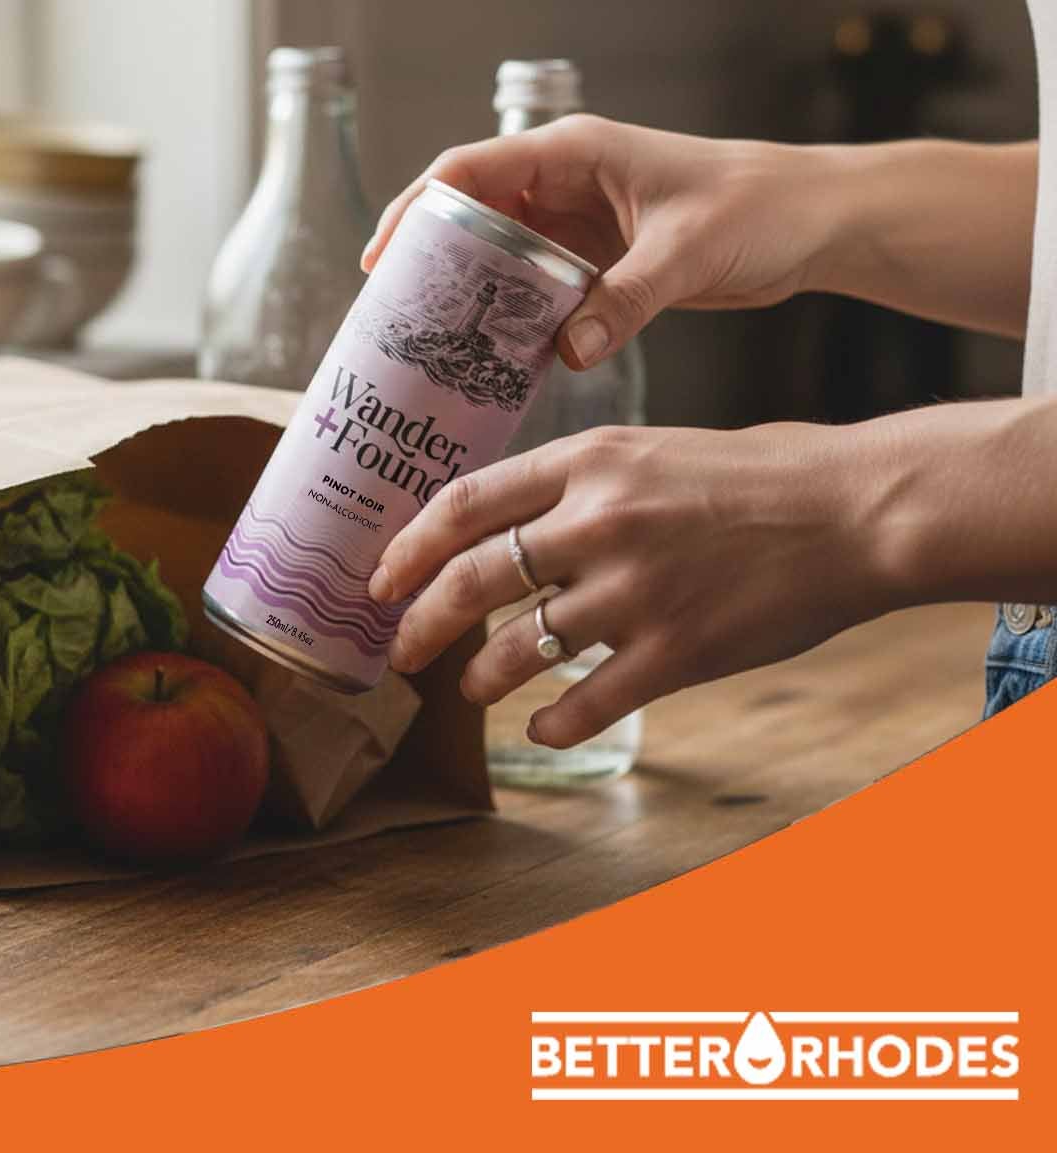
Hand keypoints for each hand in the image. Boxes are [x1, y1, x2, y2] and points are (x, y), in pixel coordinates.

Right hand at [361, 116, 845, 369]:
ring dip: (463, 293)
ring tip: (424, 342)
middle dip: (425, 259)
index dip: (415, 210)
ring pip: (494, 254)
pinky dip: (506, 317)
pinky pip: (531, 287)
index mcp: (573, 153)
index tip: (382, 259)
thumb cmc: (759, 207)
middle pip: (467, 214)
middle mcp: (564, 183)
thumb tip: (564, 352)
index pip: (467, 171)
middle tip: (391, 314)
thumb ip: (625, 301)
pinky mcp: (593, 261)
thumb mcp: (687, 252)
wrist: (814, 222)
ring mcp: (575, 223)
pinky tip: (486, 356)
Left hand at [367, 424, 895, 748]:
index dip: (407, 547)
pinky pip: (581, 703)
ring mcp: (633, 591)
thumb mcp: (654, 450)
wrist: (858, 511)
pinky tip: (538, 728)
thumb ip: (580, 482)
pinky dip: (548, 724)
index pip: (463, 503)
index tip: (378, 579)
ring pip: (515, 648)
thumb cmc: (759, 477)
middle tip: (397, 651)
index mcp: (589, 460)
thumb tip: (504, 521)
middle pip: (469, 579)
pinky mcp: (674, 652)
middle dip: (417, 623)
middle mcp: (598, 522)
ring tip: (471, 688)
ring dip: (480, 676)